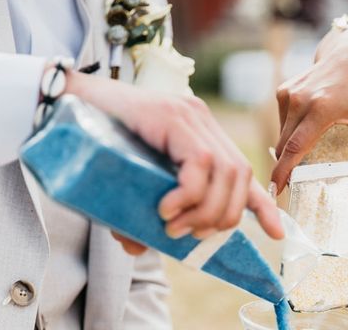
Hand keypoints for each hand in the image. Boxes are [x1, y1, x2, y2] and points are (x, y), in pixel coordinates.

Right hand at [65, 72, 283, 254]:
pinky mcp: (174, 117)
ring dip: (205, 210)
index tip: (277, 232)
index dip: (262, 204)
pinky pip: (200, 163)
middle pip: (241, 176)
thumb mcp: (131, 181)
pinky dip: (188, 194)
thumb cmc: (100, 142)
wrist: (70, 101)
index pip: (244, 171)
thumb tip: (139, 246)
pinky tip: (166, 209)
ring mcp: (191, 117)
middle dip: (224, 216)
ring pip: (226, 171)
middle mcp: (203, 124)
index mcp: (202, 136)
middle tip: (191, 236)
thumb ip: (140, 210)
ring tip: (172, 226)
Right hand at [271, 31, 347, 191]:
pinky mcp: (283, 90)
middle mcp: (299, 100)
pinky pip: (282, 121)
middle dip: (285, 166)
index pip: (295, 147)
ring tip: (301, 162)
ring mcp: (288, 94)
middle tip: (292, 184)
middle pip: (285, 144)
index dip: (283, 171)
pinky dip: (289, 133)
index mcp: (320, 108)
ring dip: (288, 149)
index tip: (277, 190)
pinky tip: (304, 136)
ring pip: (282, 133)